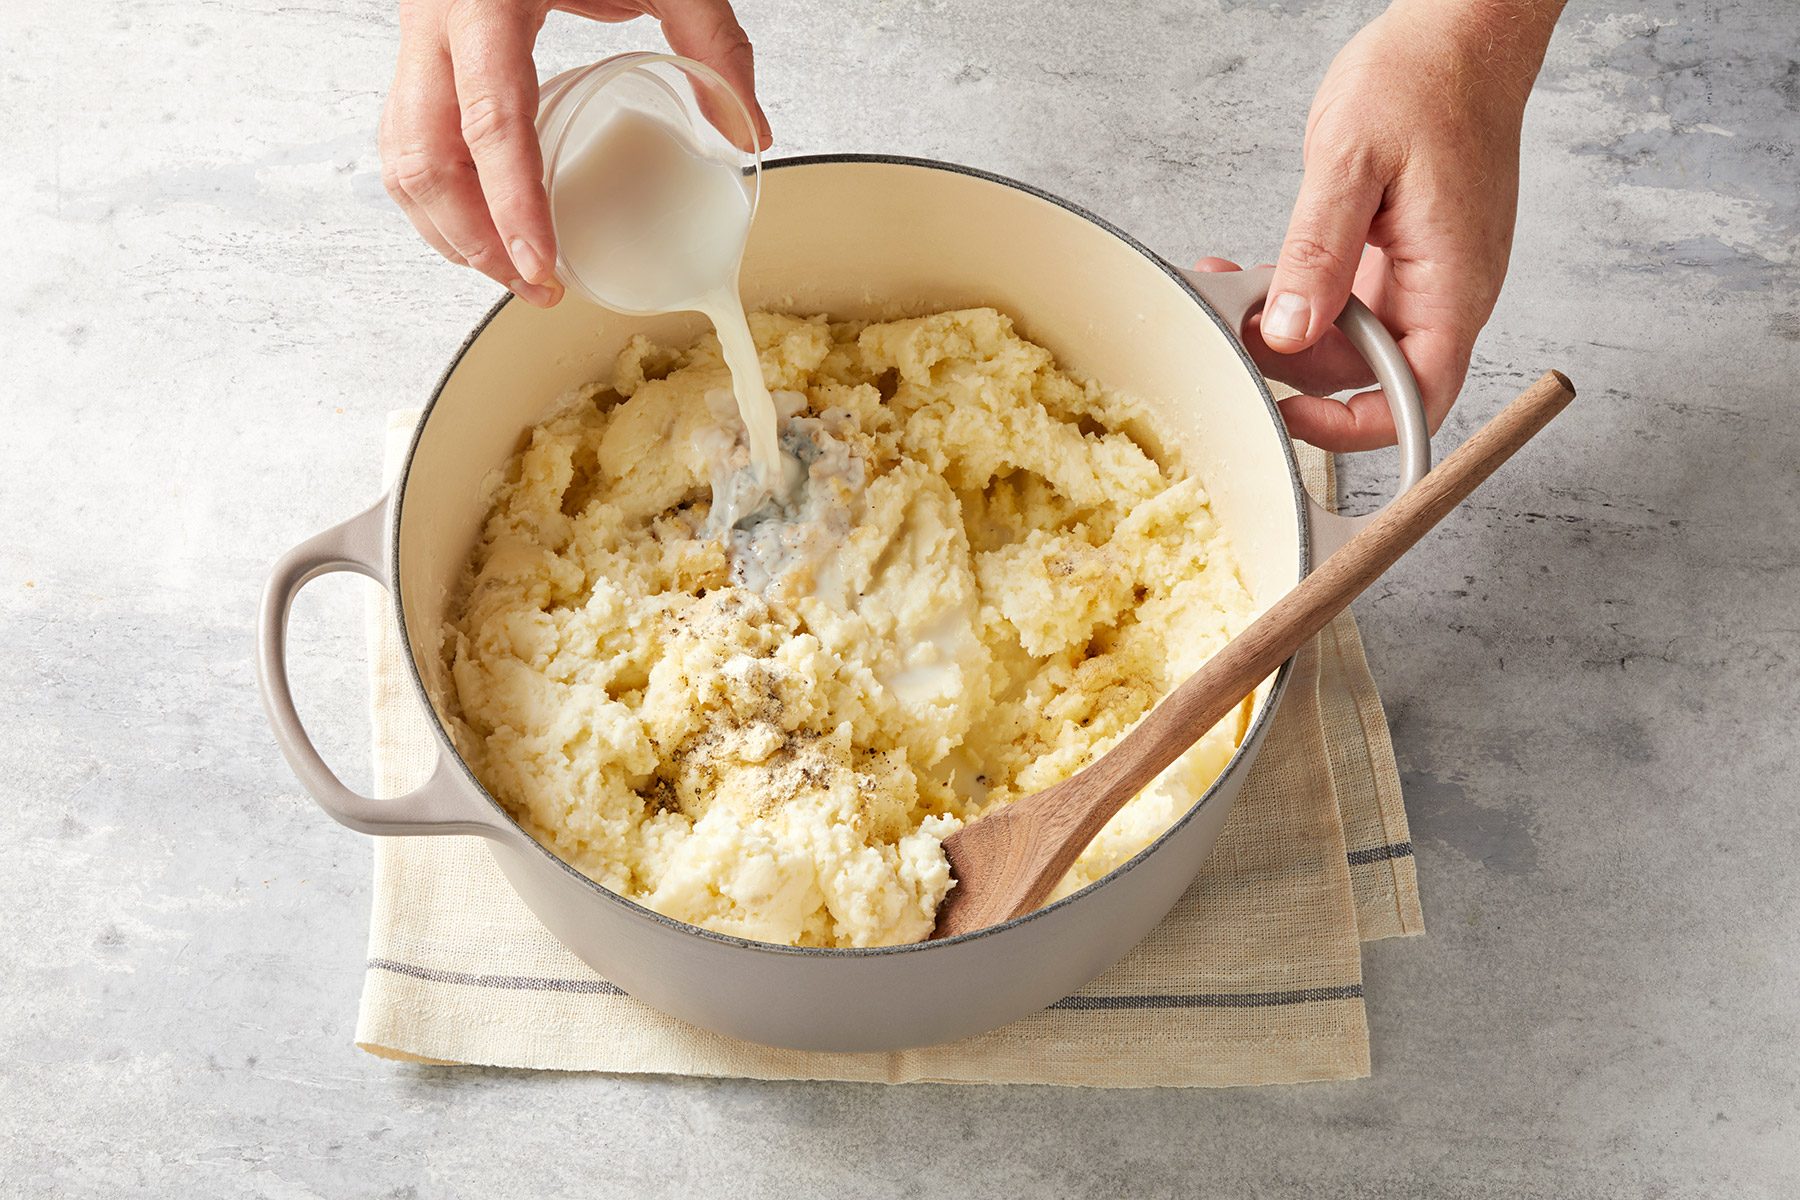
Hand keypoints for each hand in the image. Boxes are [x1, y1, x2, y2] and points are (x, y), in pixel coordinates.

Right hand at [380, 0, 771, 306]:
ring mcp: (417, 39)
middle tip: (535, 288)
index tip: (541, 267)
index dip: (512, 206)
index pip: (490, 121)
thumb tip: (750, 133)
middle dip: (475, 241)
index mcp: (486, 1)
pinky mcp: (419, 55)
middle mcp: (435, 21)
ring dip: (449, 230)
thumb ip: (712, 41)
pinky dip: (438, 198)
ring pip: (403, 158)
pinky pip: (407, 141)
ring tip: (512, 274)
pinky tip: (483, 229)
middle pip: (427, 158)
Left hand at [1200, 0, 1562, 451]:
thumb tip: (1292, 332)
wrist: (1460, 32)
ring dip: (1283, 326)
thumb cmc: (1427, 79)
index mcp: (1453, 283)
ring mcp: (1420, 276)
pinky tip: (1253, 274)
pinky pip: (1341, 300)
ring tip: (1230, 290)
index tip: (1289, 414)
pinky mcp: (1395, 257)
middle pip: (1364, 374)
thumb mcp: (1352, 162)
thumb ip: (1320, 252)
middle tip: (1233, 329)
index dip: (1354, 426)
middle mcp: (1443, 292)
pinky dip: (1295, 294)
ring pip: (1343, 339)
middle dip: (1291, 364)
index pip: (1417, 397)